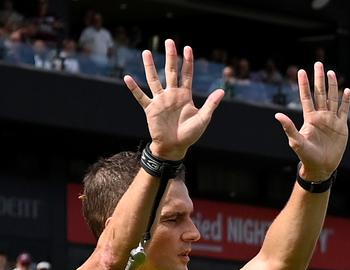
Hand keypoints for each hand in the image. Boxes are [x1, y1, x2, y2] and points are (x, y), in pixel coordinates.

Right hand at [123, 39, 223, 160]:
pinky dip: (134, 88)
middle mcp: (172, 94)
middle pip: (170, 71)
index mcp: (185, 96)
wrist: (175, 147)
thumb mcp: (203, 119)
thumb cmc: (190, 134)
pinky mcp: (151, 109)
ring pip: (154, 79)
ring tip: (147, 52)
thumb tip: (221, 91)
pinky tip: (127, 78)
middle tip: (169, 41)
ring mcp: (160, 100)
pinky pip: (141, 96)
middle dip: (170, 56)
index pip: (186, 74)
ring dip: (150, 66)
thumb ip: (211, 104)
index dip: (187, 62)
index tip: (187, 48)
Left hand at [275, 63, 349, 180]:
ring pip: (332, 98)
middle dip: (319, 79)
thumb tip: (277, 115)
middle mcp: (321, 116)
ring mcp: (332, 120)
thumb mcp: (296, 142)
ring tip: (331, 72)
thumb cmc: (306, 156)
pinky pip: (344, 111)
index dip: (304, 84)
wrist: (321, 167)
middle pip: (320, 93)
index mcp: (310, 118)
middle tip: (318, 64)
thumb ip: (288, 128)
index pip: (306, 97)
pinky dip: (346, 101)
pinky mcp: (341, 127)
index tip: (301, 71)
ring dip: (332, 86)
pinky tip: (346, 91)